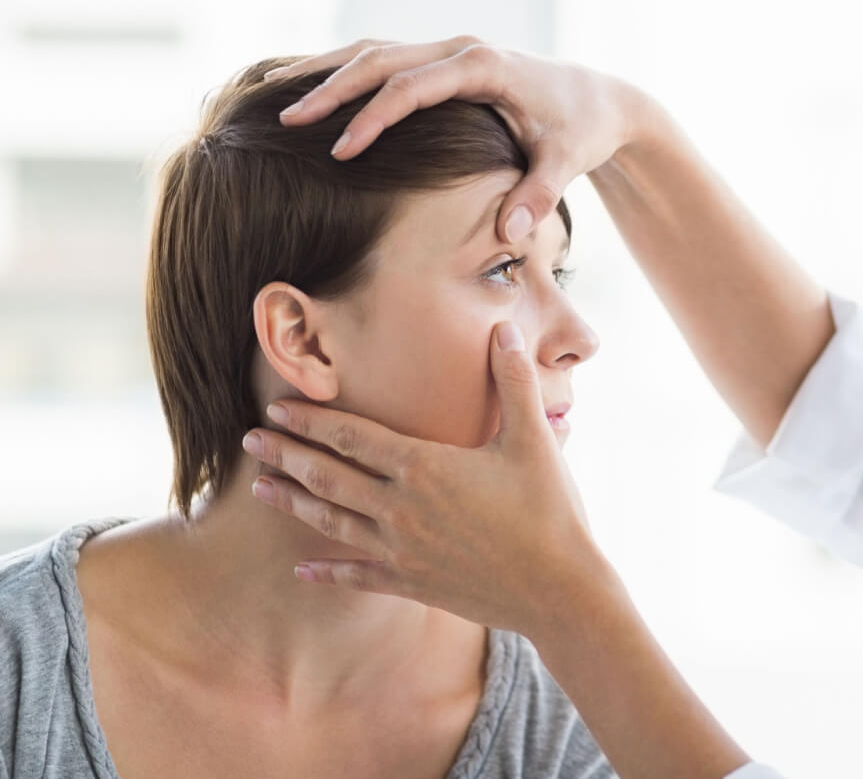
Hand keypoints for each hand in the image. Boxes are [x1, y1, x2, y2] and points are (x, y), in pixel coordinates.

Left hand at [242, 321, 606, 634]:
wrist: (559, 588)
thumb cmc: (549, 509)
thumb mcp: (534, 438)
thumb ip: (513, 381)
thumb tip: (503, 327)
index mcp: (424, 467)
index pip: (353, 436)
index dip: (313, 420)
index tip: (278, 408)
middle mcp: (401, 508)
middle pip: (329, 476)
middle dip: (287, 456)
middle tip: (249, 441)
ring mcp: (402, 549)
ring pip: (333, 522)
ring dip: (294, 503)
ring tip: (260, 488)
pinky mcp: (413, 583)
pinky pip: (358, 575)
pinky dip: (327, 572)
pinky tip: (301, 571)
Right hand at [271, 36, 646, 241]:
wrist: (599, 99)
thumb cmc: (581, 130)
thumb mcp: (566, 162)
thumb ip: (537, 196)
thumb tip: (508, 236)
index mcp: (484, 67)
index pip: (412, 88)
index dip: (372, 119)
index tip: (340, 153)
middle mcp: (460, 49)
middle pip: (380, 59)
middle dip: (330, 88)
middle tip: (285, 121)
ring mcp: (449, 50)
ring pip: (374, 50)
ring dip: (326, 70)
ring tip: (277, 96)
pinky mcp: (443, 61)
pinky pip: (384, 59)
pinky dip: (345, 71)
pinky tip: (310, 90)